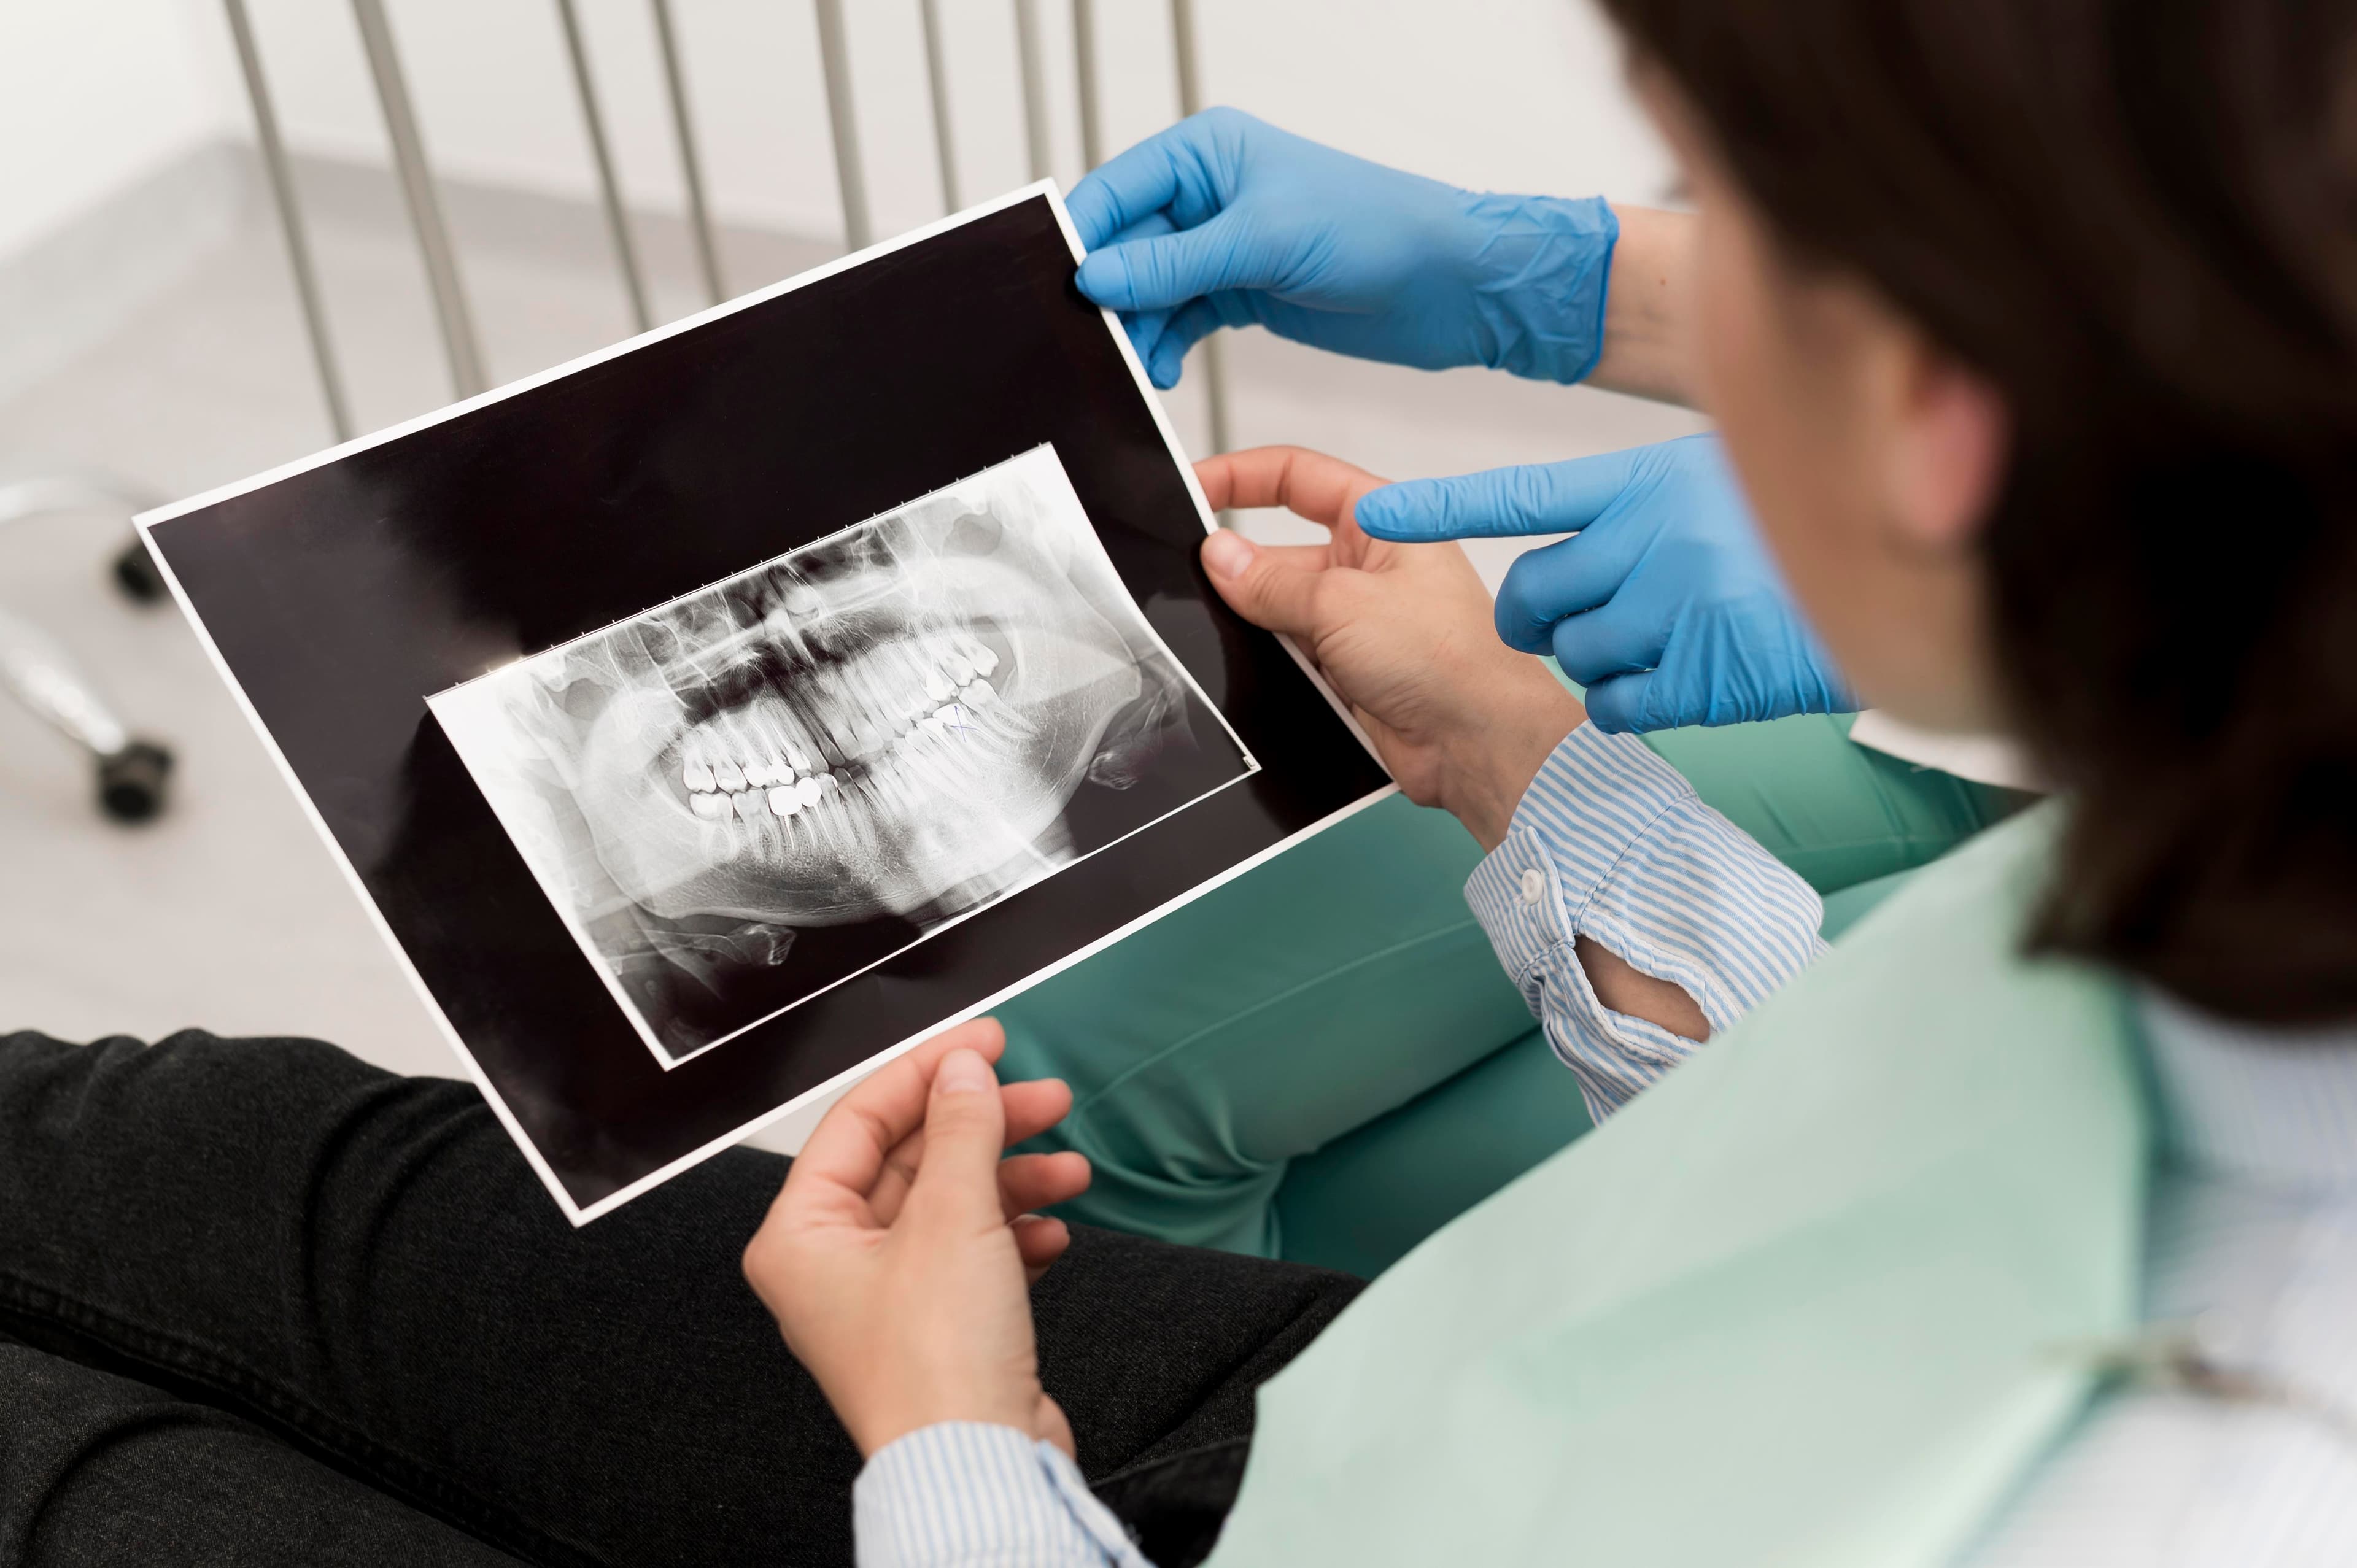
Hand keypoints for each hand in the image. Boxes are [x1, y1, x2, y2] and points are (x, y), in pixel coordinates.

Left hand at [743, 1018, 1092, 1458]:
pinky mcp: (938, 1328)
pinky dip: (1015, 1235)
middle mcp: (833, 1267)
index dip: (927, 1071)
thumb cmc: (937, 1367)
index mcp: (801, 1236)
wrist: (982, 1465)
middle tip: (1043, 1097)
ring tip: (1069, 1168)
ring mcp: (887, 1300)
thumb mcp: (954, 1216)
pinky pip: (974, 1255)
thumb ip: (961, 1128)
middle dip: (984, 1127)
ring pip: (951, 1205)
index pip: (861, 1121)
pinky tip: (1051, 1232)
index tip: (983, 1042)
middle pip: (912, 1160)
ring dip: (1013, 1180)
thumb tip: (963, 1070)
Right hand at [1070, 108, 1617, 388]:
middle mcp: (1207, 195)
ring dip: (1136, 330)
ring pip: (1149, 290)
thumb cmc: (1376, 230)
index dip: (1082, 240)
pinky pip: (1179, 319)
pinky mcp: (1242, 290)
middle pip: (1125, 246)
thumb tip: (1096, 278)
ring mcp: (1223, 245)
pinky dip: (1166, 346)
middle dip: (1108, 295)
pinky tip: (1162, 372)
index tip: (1059, 290)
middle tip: (1095, 343)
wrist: (1448, 285)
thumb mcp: (1263, 243)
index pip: (1115, 191)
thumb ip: (1173, 264)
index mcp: (1207, 153)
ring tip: (1136, 366)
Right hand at [1196, 447, 1584, 850]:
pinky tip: (1249, 667)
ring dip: (1253, 619)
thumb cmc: (1448, 659)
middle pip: (1279, 549)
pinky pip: (1288, 655)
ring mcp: (1357, 621)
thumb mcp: (1341, 604)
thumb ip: (1270, 581)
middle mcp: (1369, 566)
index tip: (1192, 488)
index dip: (1240, 476)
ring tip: (1225, 630)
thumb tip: (1218, 556)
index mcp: (1381, 521)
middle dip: (1238, 565)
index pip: (1297, 476)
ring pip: (1278, 607)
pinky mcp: (1348, 670)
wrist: (1477, 743)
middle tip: (1191, 575)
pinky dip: (1266, 661)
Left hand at [1354, 434, 1856, 731]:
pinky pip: (1618, 702)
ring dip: (1605, 660)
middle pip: (1534, 595)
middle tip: (1584, 621)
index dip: (1442, 507)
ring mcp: (1678, 608)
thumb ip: (1643, 512)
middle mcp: (1656, 537)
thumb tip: (1579, 542)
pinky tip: (1682, 681)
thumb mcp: (1720, 492)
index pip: (1520, 494)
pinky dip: (1635, 702)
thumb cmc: (1806, 543)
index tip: (1376, 516)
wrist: (1919, 590)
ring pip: (1576, 654)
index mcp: (1651, 481)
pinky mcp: (1700, 674)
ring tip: (1673, 640)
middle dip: (1542, 620)